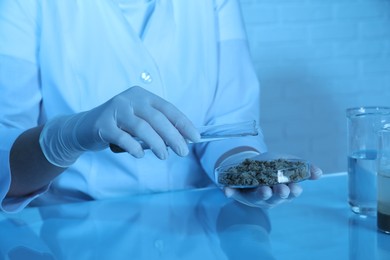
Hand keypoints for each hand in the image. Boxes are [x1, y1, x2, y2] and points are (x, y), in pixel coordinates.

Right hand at [39, 86, 199, 166]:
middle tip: (183, 152)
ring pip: (142, 127)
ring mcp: (115, 109)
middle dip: (173, 136)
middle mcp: (130, 99)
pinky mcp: (102, 123)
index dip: (184, 123)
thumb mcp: (139, 121)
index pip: (168, 109)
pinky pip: (121, 136)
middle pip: (157, 118)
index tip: (196, 138)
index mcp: (143, 96)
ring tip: (164, 156)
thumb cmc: (119, 126)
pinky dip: (133, 147)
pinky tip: (140, 155)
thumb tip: (183, 140)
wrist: (84, 128)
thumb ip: (157, 127)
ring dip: (156, 143)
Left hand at [219, 152, 321, 208]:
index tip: (295, 187)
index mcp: (283, 190)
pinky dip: (231, 193)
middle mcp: (269, 197)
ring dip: (260, 194)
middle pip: (275, 198)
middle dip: (278, 194)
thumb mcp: (287, 163)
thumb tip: (319, 173)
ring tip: (263, 189)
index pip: (291, 193)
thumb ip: (303, 168)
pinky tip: (226, 190)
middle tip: (280, 189)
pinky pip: (234, 194)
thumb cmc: (272, 167)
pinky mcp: (239, 194)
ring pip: (257, 198)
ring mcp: (253, 196)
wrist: (250, 165)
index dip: (293, 191)